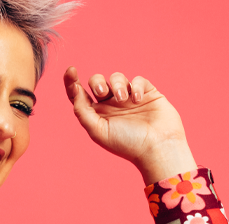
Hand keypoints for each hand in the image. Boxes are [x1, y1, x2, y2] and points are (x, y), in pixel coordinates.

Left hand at [64, 67, 196, 183]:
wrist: (157, 147)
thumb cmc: (127, 143)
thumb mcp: (98, 131)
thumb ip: (82, 111)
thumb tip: (74, 90)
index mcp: (97, 115)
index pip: (80, 95)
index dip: (72, 81)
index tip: (71, 70)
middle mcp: (111, 105)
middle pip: (97, 82)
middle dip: (98, 83)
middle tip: (103, 93)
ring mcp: (129, 98)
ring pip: (116, 78)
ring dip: (117, 84)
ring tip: (123, 99)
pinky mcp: (146, 93)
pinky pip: (138, 80)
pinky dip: (136, 86)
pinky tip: (138, 99)